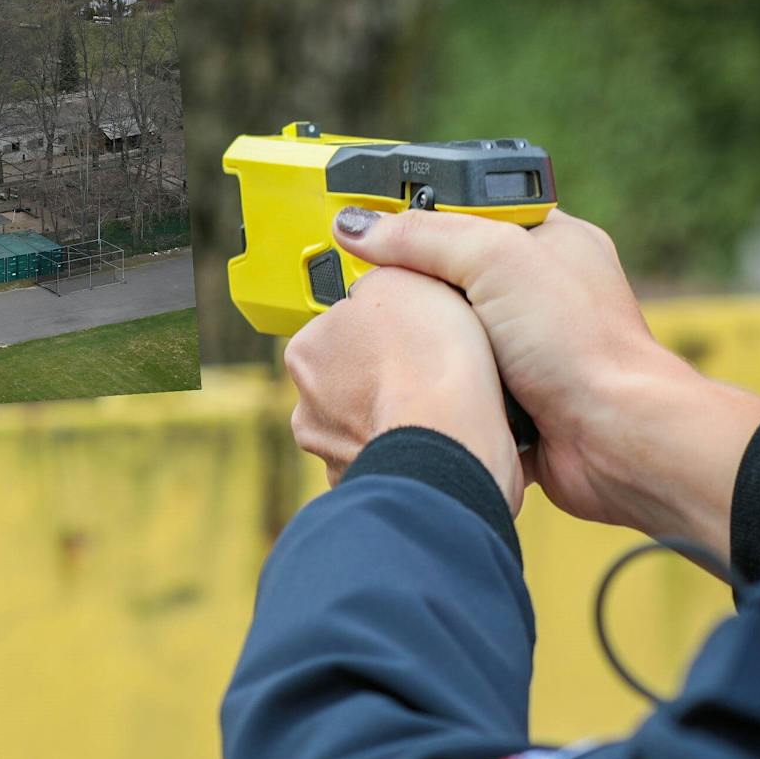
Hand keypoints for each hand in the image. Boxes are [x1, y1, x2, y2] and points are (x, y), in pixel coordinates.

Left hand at [285, 265, 520, 508]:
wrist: (453, 442)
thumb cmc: (428, 360)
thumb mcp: (408, 277)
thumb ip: (385, 272)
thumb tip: (381, 280)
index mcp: (306, 352)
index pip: (337, 328)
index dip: (377, 324)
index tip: (406, 327)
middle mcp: (308, 408)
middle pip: (348, 379)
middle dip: (381, 374)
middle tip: (427, 365)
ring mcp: (336, 454)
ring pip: (368, 424)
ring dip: (397, 415)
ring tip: (441, 406)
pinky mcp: (373, 486)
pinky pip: (394, 459)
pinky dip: (413, 451)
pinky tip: (443, 440)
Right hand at [332, 206, 759, 558]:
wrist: (612, 439)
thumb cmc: (580, 343)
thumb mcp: (494, 260)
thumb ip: (423, 237)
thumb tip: (357, 227)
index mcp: (548, 240)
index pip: (469, 211)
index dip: (421, 218)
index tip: (373, 229)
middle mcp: (539, 292)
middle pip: (452, 276)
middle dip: (417, 288)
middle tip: (374, 291)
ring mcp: (528, 348)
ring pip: (450, 334)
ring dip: (428, 345)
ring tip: (395, 343)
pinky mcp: (515, 398)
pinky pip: (457, 383)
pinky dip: (442, 388)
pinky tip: (423, 385)